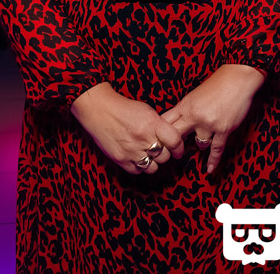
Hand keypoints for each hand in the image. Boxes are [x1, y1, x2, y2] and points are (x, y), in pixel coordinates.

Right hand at [71, 83, 185, 174]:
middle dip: (165, 154)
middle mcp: (143, 138)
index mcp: (152, 123)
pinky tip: (137, 157)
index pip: (175, 141)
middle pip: (164, 156)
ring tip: (148, 154)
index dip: (179, 148)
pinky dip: (139, 166)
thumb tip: (172, 138)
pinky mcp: (120, 159)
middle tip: (160, 149)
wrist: (100, 110)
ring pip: (152, 167)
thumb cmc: (124, 108)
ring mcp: (131, 151)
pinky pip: (137, 171)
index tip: (178, 150)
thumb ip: (160, 126)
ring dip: (153, 162)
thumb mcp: (147, 111)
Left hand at [162, 64, 264, 174]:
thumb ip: (186, 109)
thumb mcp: (195, 94)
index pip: (166, 122)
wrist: (237, 78)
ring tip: (204, 139)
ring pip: (198, 144)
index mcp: (185, 105)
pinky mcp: (223, 129)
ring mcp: (209, 124)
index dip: (159, 133)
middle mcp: (194, 116)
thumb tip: (177, 121)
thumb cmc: (218, 83)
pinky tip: (209, 170)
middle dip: (173, 146)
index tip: (157, 141)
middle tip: (171, 154)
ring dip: (201, 143)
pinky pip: (216, 149)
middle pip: (176, 136)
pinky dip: (213, 160)